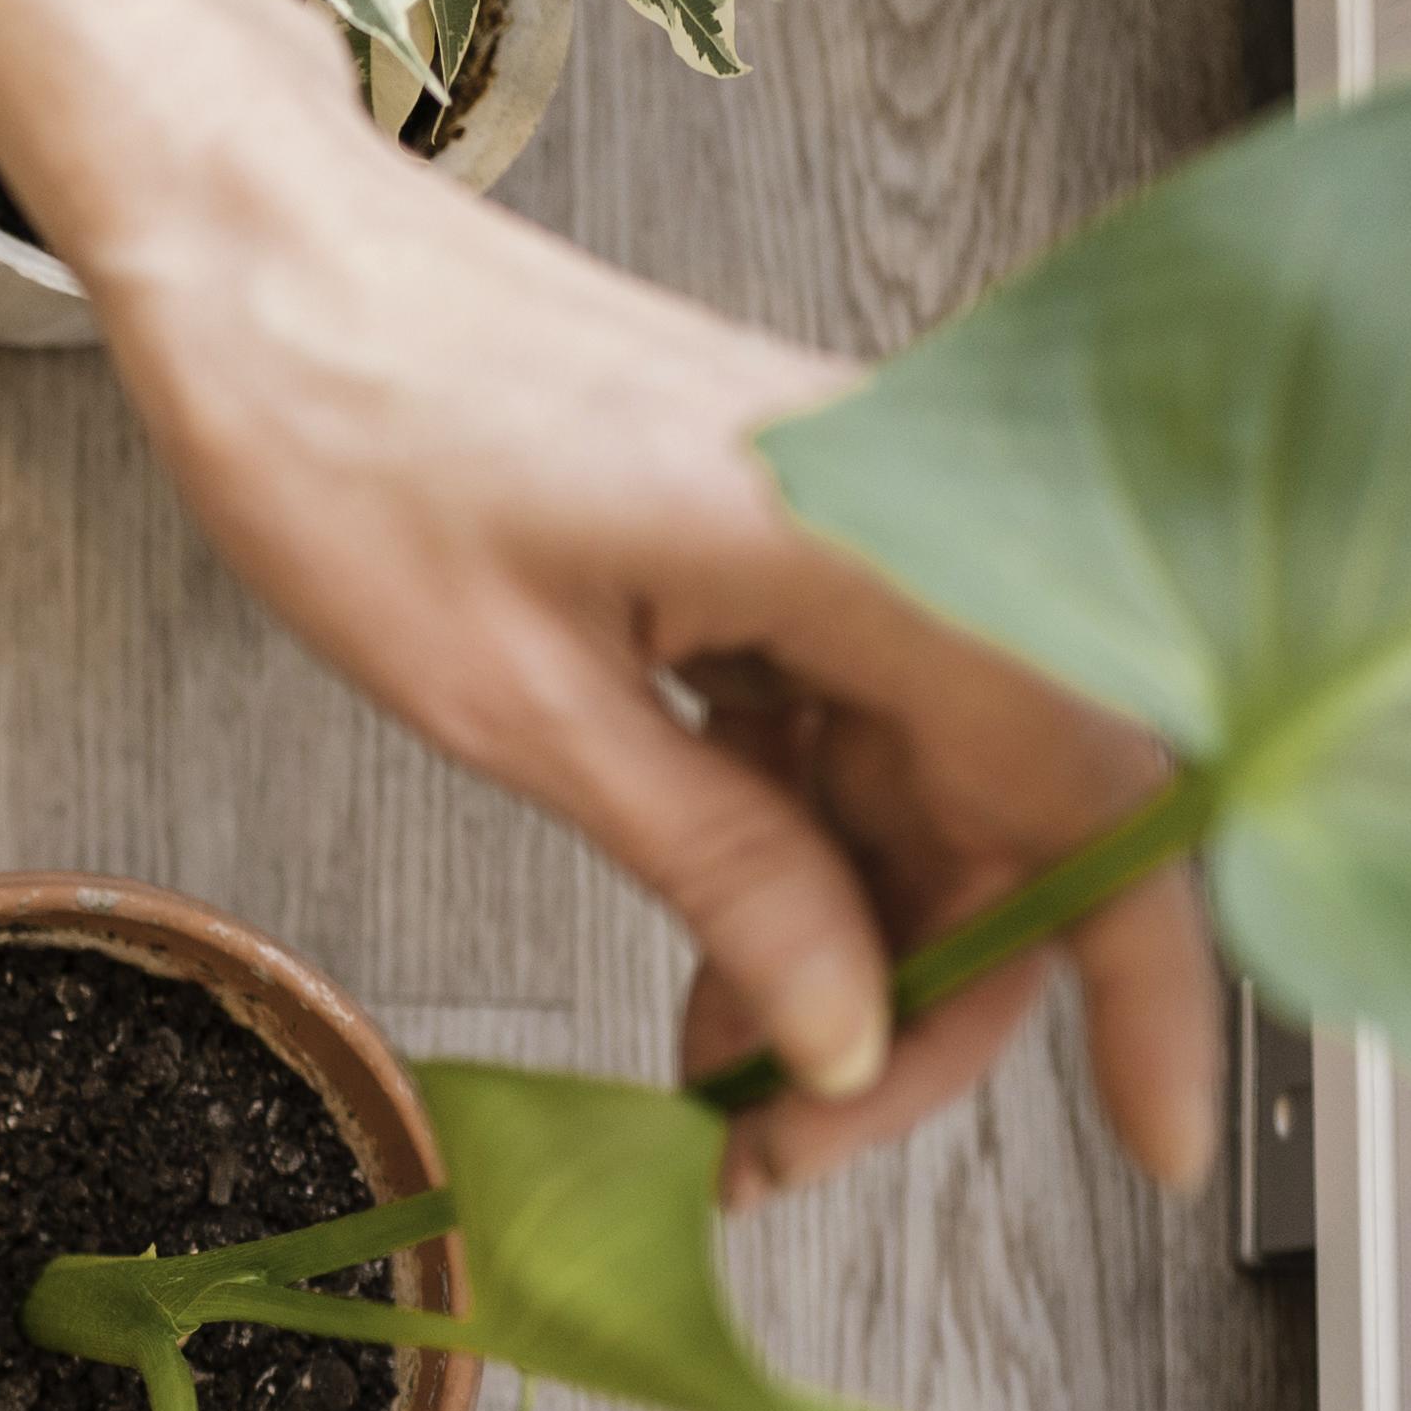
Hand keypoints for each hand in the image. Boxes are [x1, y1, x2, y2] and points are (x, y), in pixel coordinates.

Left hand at [68, 48, 1221, 1203]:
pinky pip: (847, 727)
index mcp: (869, 543)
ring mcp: (842, 532)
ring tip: (718, 1079)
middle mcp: (900, 522)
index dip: (1137, 981)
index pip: (1095, 791)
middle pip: (1019, 812)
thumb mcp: (520, 708)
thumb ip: (717, 865)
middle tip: (785, 1144)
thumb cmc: (345, 436)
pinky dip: (796, 855)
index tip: (1148, 1134)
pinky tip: (717, 960)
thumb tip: (842, 1025)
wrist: (262, 266)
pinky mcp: (777, 542)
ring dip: (851, 945)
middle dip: (924, 1000)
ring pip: (928, 785)